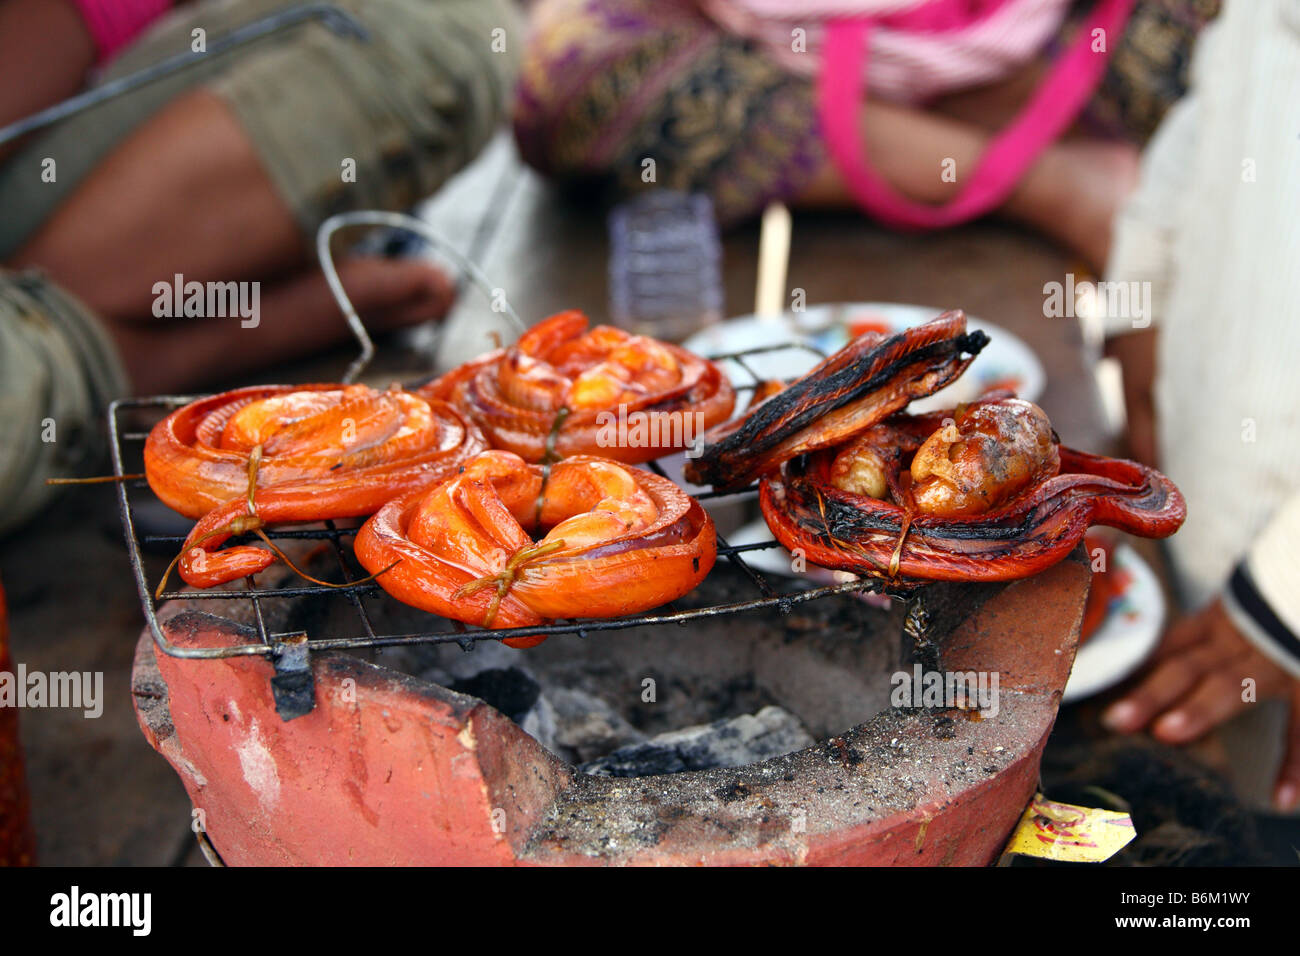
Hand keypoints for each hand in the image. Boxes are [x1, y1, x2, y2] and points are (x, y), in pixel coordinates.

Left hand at [1102, 597, 1299, 810]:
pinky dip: (1294, 765)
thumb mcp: (1234, 611)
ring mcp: (1273, 663)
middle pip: (1186, 667)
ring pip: (1231, 687)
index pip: (1167, 647)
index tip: (1099, 701)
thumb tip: (1146, 671)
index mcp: (1216, 623)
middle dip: (1151, 693)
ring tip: (1166, 733)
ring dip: (1199, 710)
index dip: (1133, 671)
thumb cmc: (1272, 606)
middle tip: (1116, 719)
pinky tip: (1280, 798)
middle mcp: (1239, 642)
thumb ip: (1198, 637)